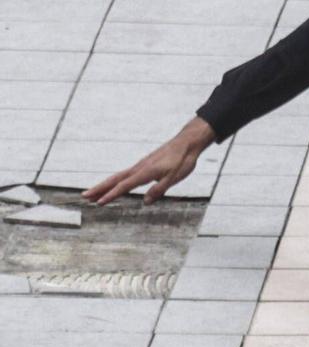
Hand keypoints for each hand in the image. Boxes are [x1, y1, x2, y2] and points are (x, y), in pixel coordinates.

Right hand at [83, 115, 215, 204]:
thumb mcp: (175, 177)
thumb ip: (160, 189)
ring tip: (92, 194)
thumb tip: (146, 201)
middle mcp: (139, 168)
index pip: (125, 185)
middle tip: (84, 196)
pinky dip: (116, 181)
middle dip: (99, 189)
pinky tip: (113, 186)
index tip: (99, 203)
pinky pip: (126, 174)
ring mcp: (140, 165)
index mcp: (146, 172)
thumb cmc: (183, 160)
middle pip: (115, 179)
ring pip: (118, 176)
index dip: (112, 195)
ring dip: (105, 185)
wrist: (187, 143)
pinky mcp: (144, 165)